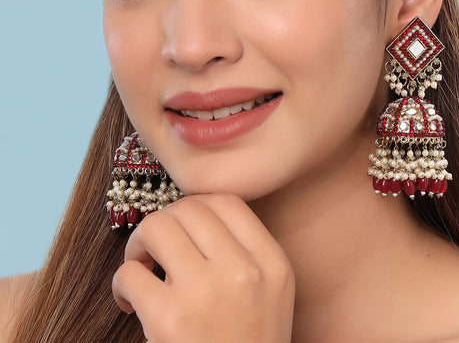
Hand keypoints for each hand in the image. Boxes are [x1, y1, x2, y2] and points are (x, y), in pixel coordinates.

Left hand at [112, 193, 294, 342]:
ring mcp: (207, 294)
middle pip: (189, 209)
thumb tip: (192, 214)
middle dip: (164, 220)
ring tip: (140, 265)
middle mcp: (244, 272)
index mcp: (272, 263)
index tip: (183, 222)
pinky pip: (131, 273)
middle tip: (155, 246)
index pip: (227, 201)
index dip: (196, 204)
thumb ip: (246, 250)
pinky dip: (122, 281)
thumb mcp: (270, 292)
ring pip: (157, 227)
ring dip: (138, 243)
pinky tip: (130, 299)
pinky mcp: (169, 320)